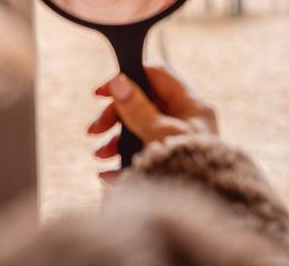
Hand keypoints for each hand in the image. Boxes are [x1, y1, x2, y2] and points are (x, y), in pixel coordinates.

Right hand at [87, 66, 217, 181]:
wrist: (194, 211)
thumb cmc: (189, 167)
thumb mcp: (159, 132)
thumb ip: (137, 107)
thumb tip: (119, 82)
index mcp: (191, 106)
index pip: (157, 77)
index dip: (128, 78)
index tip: (102, 92)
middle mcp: (185, 122)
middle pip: (141, 105)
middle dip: (114, 117)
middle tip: (94, 129)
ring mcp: (176, 144)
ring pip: (138, 132)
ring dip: (113, 142)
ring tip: (100, 155)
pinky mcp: (167, 165)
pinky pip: (140, 157)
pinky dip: (122, 162)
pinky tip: (108, 173)